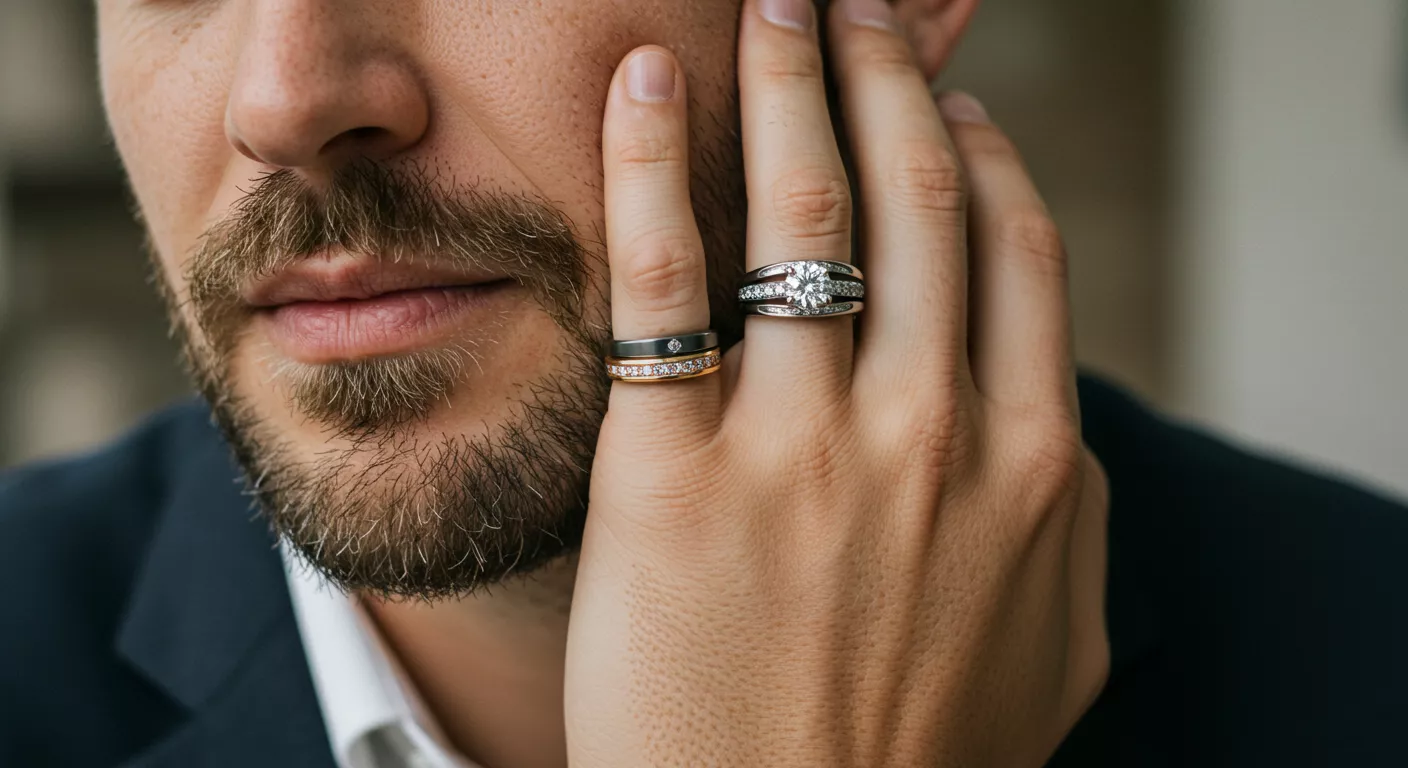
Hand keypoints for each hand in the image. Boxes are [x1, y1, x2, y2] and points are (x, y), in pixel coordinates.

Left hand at [565, 0, 1109, 763]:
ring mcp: (801, 453)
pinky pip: (664, 283)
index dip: (982, 156)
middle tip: (855, 4)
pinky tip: (649, 83)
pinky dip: (655, 165)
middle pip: (919, 199)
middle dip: (888, 71)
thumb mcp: (1049, 651)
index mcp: (1031, 467)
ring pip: (804, 214)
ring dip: (791, 80)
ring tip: (771, 4)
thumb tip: (1062, 432)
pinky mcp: (669, 481)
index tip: (947, 102)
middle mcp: (929, 436)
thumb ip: (1069, 530)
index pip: (1016, 255)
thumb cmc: (914, 764)